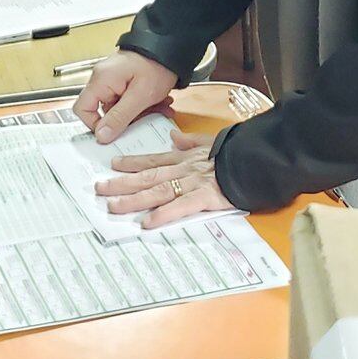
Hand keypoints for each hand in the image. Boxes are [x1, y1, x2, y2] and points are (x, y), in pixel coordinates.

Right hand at [72, 51, 176, 142]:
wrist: (171, 47)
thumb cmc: (157, 64)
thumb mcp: (140, 96)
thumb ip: (119, 117)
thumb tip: (101, 135)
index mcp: (101, 80)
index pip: (82, 109)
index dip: (95, 125)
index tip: (113, 133)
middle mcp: (103, 79)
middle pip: (104, 111)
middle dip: (127, 120)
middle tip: (145, 118)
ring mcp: (113, 80)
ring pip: (119, 108)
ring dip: (140, 112)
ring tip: (159, 108)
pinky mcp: (123, 82)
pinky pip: (127, 101)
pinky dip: (143, 105)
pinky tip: (159, 103)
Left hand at [94, 131, 239, 227]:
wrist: (257, 158)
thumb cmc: (237, 152)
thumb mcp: (211, 141)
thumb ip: (191, 141)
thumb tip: (174, 136)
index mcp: (185, 157)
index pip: (153, 160)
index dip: (132, 163)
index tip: (113, 164)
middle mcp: (184, 169)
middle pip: (148, 176)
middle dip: (122, 183)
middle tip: (100, 189)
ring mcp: (193, 183)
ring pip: (157, 191)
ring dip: (134, 200)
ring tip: (113, 206)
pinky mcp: (206, 197)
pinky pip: (181, 207)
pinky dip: (164, 214)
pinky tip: (148, 222)